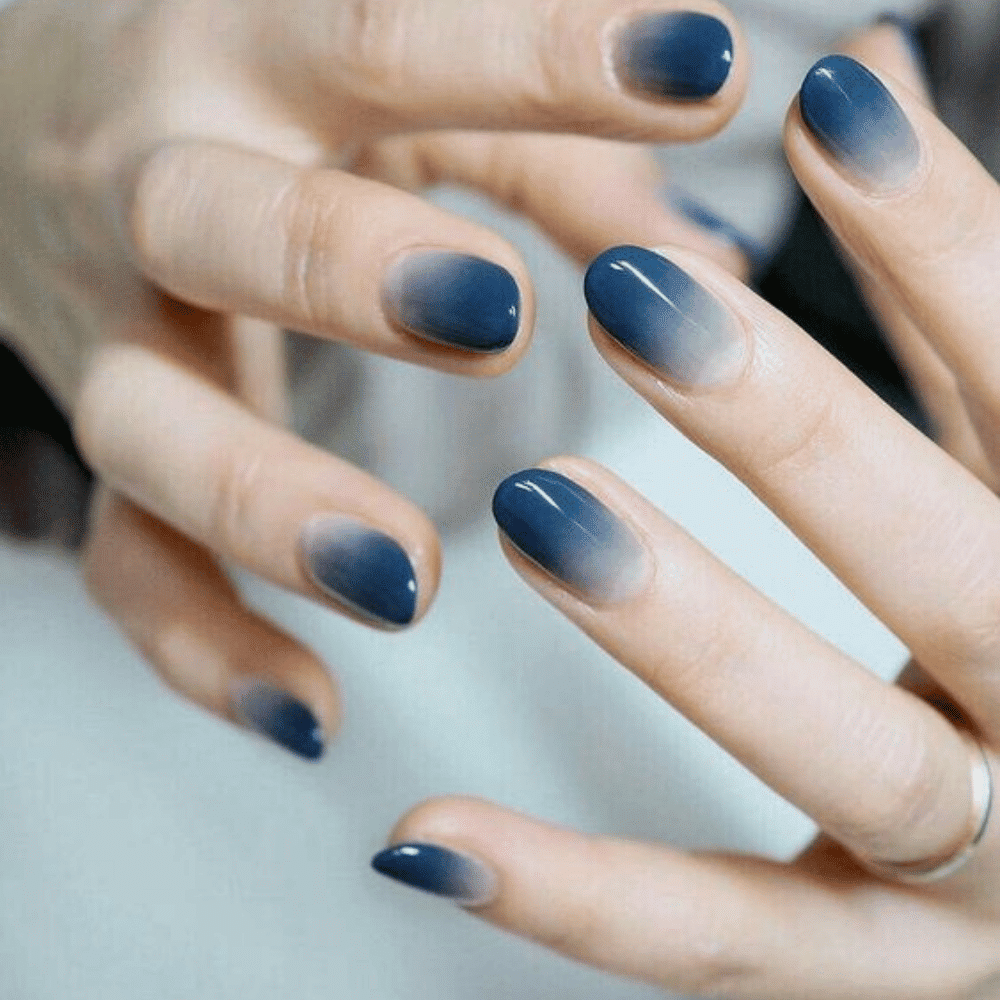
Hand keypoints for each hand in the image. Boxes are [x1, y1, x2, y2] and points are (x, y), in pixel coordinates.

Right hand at [0, 0, 749, 756]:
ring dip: (267, 505)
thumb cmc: (254, 101)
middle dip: (339, 268)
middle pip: (212, 220)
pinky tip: (313, 709)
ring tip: (410, 579)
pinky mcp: (102, 461)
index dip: (542, 54)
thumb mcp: (394, 95)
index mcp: (245, 58)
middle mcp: (153, 192)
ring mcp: (109, 339)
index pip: (383, 35)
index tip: (702, 68)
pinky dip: (206, 648)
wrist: (37, 123)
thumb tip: (704, 269)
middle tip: (493, 315)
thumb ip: (552, 157)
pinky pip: (127, 565)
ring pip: (146, 423)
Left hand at [374, 25, 999, 997]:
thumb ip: (948, 300)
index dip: (951, 247)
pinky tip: (423, 835)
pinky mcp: (873, 973)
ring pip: (849, 762)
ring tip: (538, 505)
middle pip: (961, 576)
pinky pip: (721, 941)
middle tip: (637, 294)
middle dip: (805, 435)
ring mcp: (980, 880)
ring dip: (692, 638)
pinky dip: (575, 897)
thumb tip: (866, 73)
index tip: (824, 105)